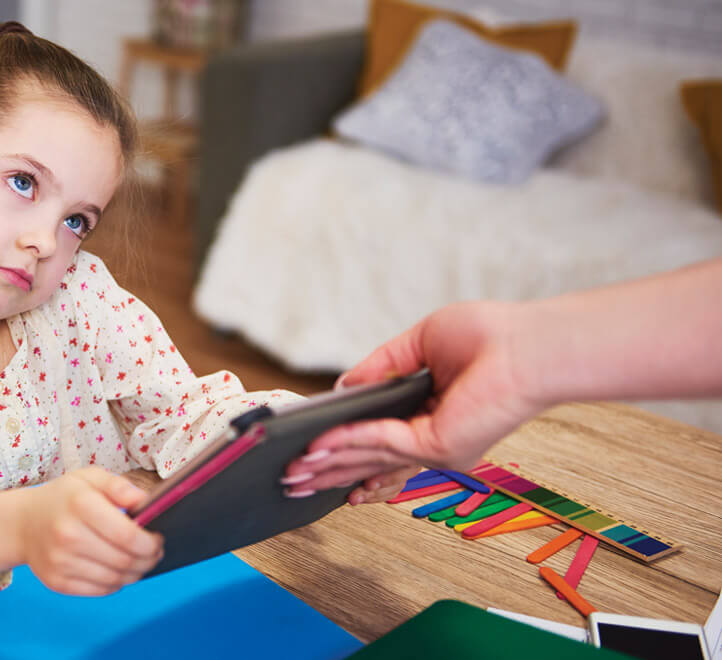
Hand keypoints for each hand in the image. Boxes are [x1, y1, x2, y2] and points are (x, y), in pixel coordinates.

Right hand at [19, 467, 163, 595]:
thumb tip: (143, 501)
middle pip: (124, 560)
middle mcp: (68, 535)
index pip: (127, 535)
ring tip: (139, 562)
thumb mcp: (89, 478)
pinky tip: (118, 570)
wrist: (23, 523)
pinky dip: (116, 583)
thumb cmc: (63, 499)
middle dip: (148, 560)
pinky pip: (100, 590)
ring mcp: (60, 561)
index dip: (150, 543)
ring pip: (115, 579)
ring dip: (135, 574)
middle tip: (154, 553)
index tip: (158, 539)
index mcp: (80, 504)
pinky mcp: (57, 581)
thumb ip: (118, 485)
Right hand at [281, 301, 544, 493]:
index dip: (345, 450)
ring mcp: (436, 448)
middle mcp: (432, 439)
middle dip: (327, 469)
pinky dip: (348, 443)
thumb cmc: (489, 335)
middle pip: (368, 460)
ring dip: (328, 465)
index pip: (380, 442)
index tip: (311, 456)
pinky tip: (320, 445)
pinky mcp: (438, 446)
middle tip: (291, 479)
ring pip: (369, 459)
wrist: (529, 345)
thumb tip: (344, 387)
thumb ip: (380, 367)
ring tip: (294, 473)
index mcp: (430, 417)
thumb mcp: (419, 344)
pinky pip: (382, 443)